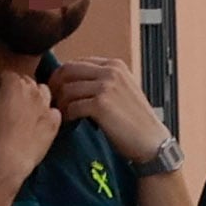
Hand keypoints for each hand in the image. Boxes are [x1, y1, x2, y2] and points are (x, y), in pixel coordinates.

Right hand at [0, 73, 60, 181]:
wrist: (9, 161)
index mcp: (14, 84)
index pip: (5, 76)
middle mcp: (34, 91)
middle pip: (25, 82)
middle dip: (15, 89)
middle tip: (4, 104)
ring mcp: (47, 107)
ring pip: (43, 93)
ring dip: (33, 97)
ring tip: (21, 110)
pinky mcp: (55, 123)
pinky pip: (54, 112)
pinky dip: (46, 114)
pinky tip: (36, 122)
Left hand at [50, 55, 172, 159]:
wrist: (153, 142)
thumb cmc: (136, 122)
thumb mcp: (123, 90)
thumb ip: (103, 80)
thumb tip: (72, 79)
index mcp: (115, 65)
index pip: (76, 62)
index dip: (62, 77)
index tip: (58, 91)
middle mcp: (111, 71)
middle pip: (67, 70)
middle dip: (55, 86)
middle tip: (52, 102)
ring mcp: (106, 87)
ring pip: (67, 89)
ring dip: (61, 104)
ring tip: (63, 115)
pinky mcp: (101, 105)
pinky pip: (71, 106)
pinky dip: (67, 116)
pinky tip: (72, 122)